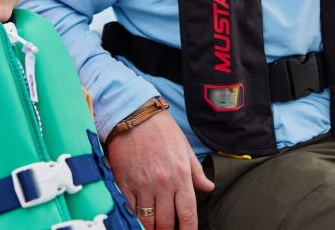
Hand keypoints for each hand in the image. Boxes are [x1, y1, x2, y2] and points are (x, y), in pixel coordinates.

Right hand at [106, 109, 213, 228]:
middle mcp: (163, 184)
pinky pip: (130, 210)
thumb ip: (197, 172)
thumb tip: (208, 187)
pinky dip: (135, 217)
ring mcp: (142, 185)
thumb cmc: (161, 130)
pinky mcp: (125, 183)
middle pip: (166, 222)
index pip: (187, 214)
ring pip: (147, 220)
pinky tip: (138, 218)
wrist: (134, 115)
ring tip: (154, 227)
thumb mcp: (185, 148)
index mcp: (181, 175)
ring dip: (151, 228)